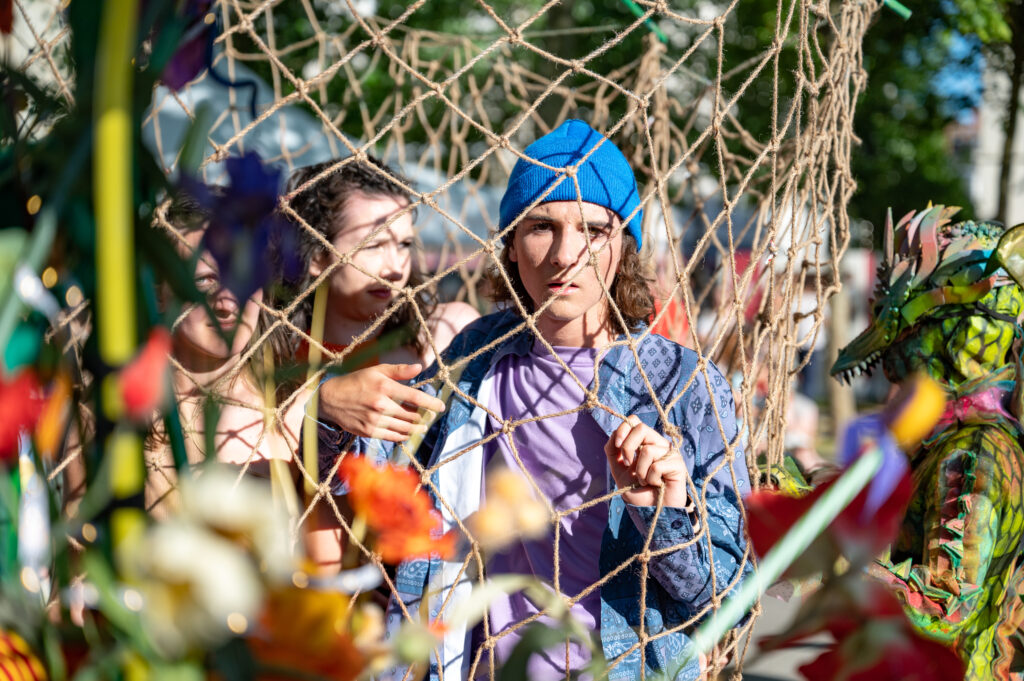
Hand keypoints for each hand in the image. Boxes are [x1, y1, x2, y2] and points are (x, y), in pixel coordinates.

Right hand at [318, 363, 445, 441]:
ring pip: (404, 428)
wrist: (330, 399)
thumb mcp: (376, 371)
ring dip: (417, 428)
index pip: (415, 397)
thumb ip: (399, 371)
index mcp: (384, 387)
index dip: (431, 403)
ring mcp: (375, 420)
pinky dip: (404, 436)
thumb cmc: (356, 382)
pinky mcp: (369, 432)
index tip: (441, 406)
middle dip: (425, 416)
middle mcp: (381, 405)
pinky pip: (393, 437)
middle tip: (431, 416)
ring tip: (423, 426)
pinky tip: (409, 433)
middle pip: (412, 415)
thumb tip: (419, 367)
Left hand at [604, 415, 688, 507]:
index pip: (634, 421)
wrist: (652, 511)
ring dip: (640, 472)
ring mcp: (668, 453)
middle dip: (628, 447)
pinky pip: (657, 466)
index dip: (623, 429)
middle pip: (641, 429)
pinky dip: (651, 479)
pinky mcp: (677, 464)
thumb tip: (614, 436)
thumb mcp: (619, 471)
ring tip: (646, 481)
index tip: (617, 445)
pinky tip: (657, 484)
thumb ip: (613, 453)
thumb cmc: (638, 491)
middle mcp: (657, 443)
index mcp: (644, 442)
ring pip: (648, 450)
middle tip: (628, 465)